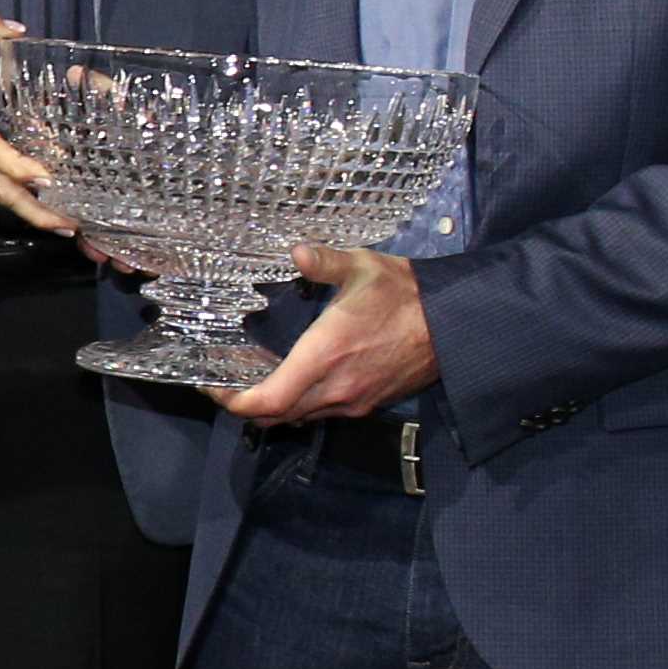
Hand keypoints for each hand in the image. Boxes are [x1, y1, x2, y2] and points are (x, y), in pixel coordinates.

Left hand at [216, 244, 439, 423]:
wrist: (455, 323)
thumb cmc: (406, 294)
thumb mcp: (362, 267)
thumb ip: (323, 262)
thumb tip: (296, 252)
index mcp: (323, 358)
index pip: (264, 401)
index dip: (231, 400)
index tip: (212, 383)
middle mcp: (334, 389)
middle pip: (273, 416)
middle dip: (244, 403)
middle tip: (225, 378)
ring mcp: (352, 402)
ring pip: (298, 416)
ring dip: (273, 404)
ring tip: (254, 376)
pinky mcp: (368, 404)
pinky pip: (322, 413)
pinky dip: (300, 402)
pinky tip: (295, 376)